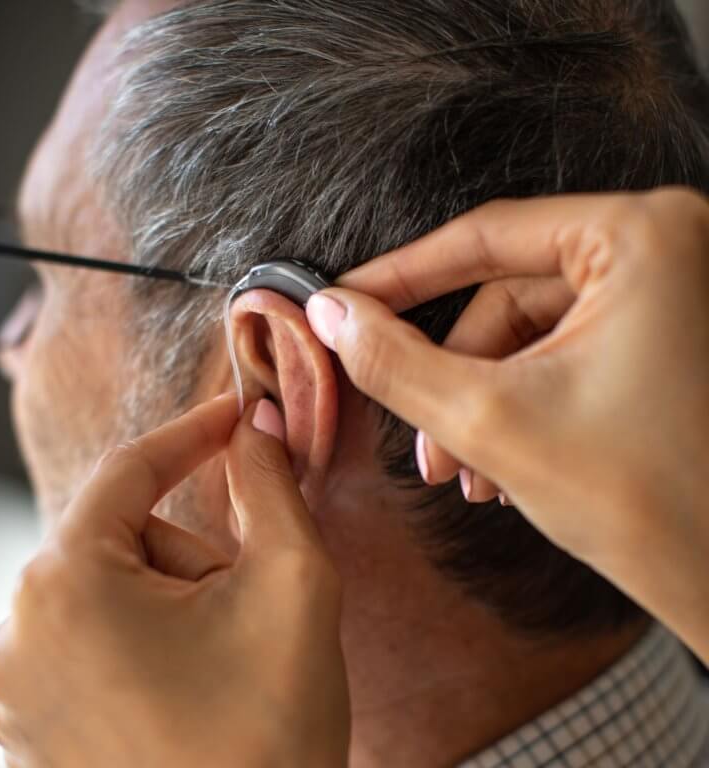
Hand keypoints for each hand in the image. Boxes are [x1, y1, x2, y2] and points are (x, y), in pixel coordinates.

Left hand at [0, 395, 349, 767]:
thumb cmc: (270, 729)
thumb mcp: (293, 582)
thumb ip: (270, 484)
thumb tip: (255, 423)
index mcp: (66, 586)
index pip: (130, 468)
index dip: (195, 432)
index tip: (239, 414)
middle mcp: (16, 632)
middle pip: (123, 534)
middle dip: (193, 553)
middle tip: (245, 609)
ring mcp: (13, 686)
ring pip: (111, 585)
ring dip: (175, 598)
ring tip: (219, 661)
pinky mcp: (27, 723)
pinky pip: (93, 635)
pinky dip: (147, 635)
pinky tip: (188, 688)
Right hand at [306, 187, 708, 663]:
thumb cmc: (646, 504)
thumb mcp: (489, 422)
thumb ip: (395, 362)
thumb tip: (334, 316)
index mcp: (643, 237)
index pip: (486, 238)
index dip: (400, 276)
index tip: (347, 301)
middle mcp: (669, 248)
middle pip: (507, 296)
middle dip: (454, 376)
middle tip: (426, 442)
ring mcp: (671, 294)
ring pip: (529, 332)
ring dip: (483, 400)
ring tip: (471, 472)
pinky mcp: (666, 336)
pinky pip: (563, 352)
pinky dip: (521, 402)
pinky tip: (504, 464)